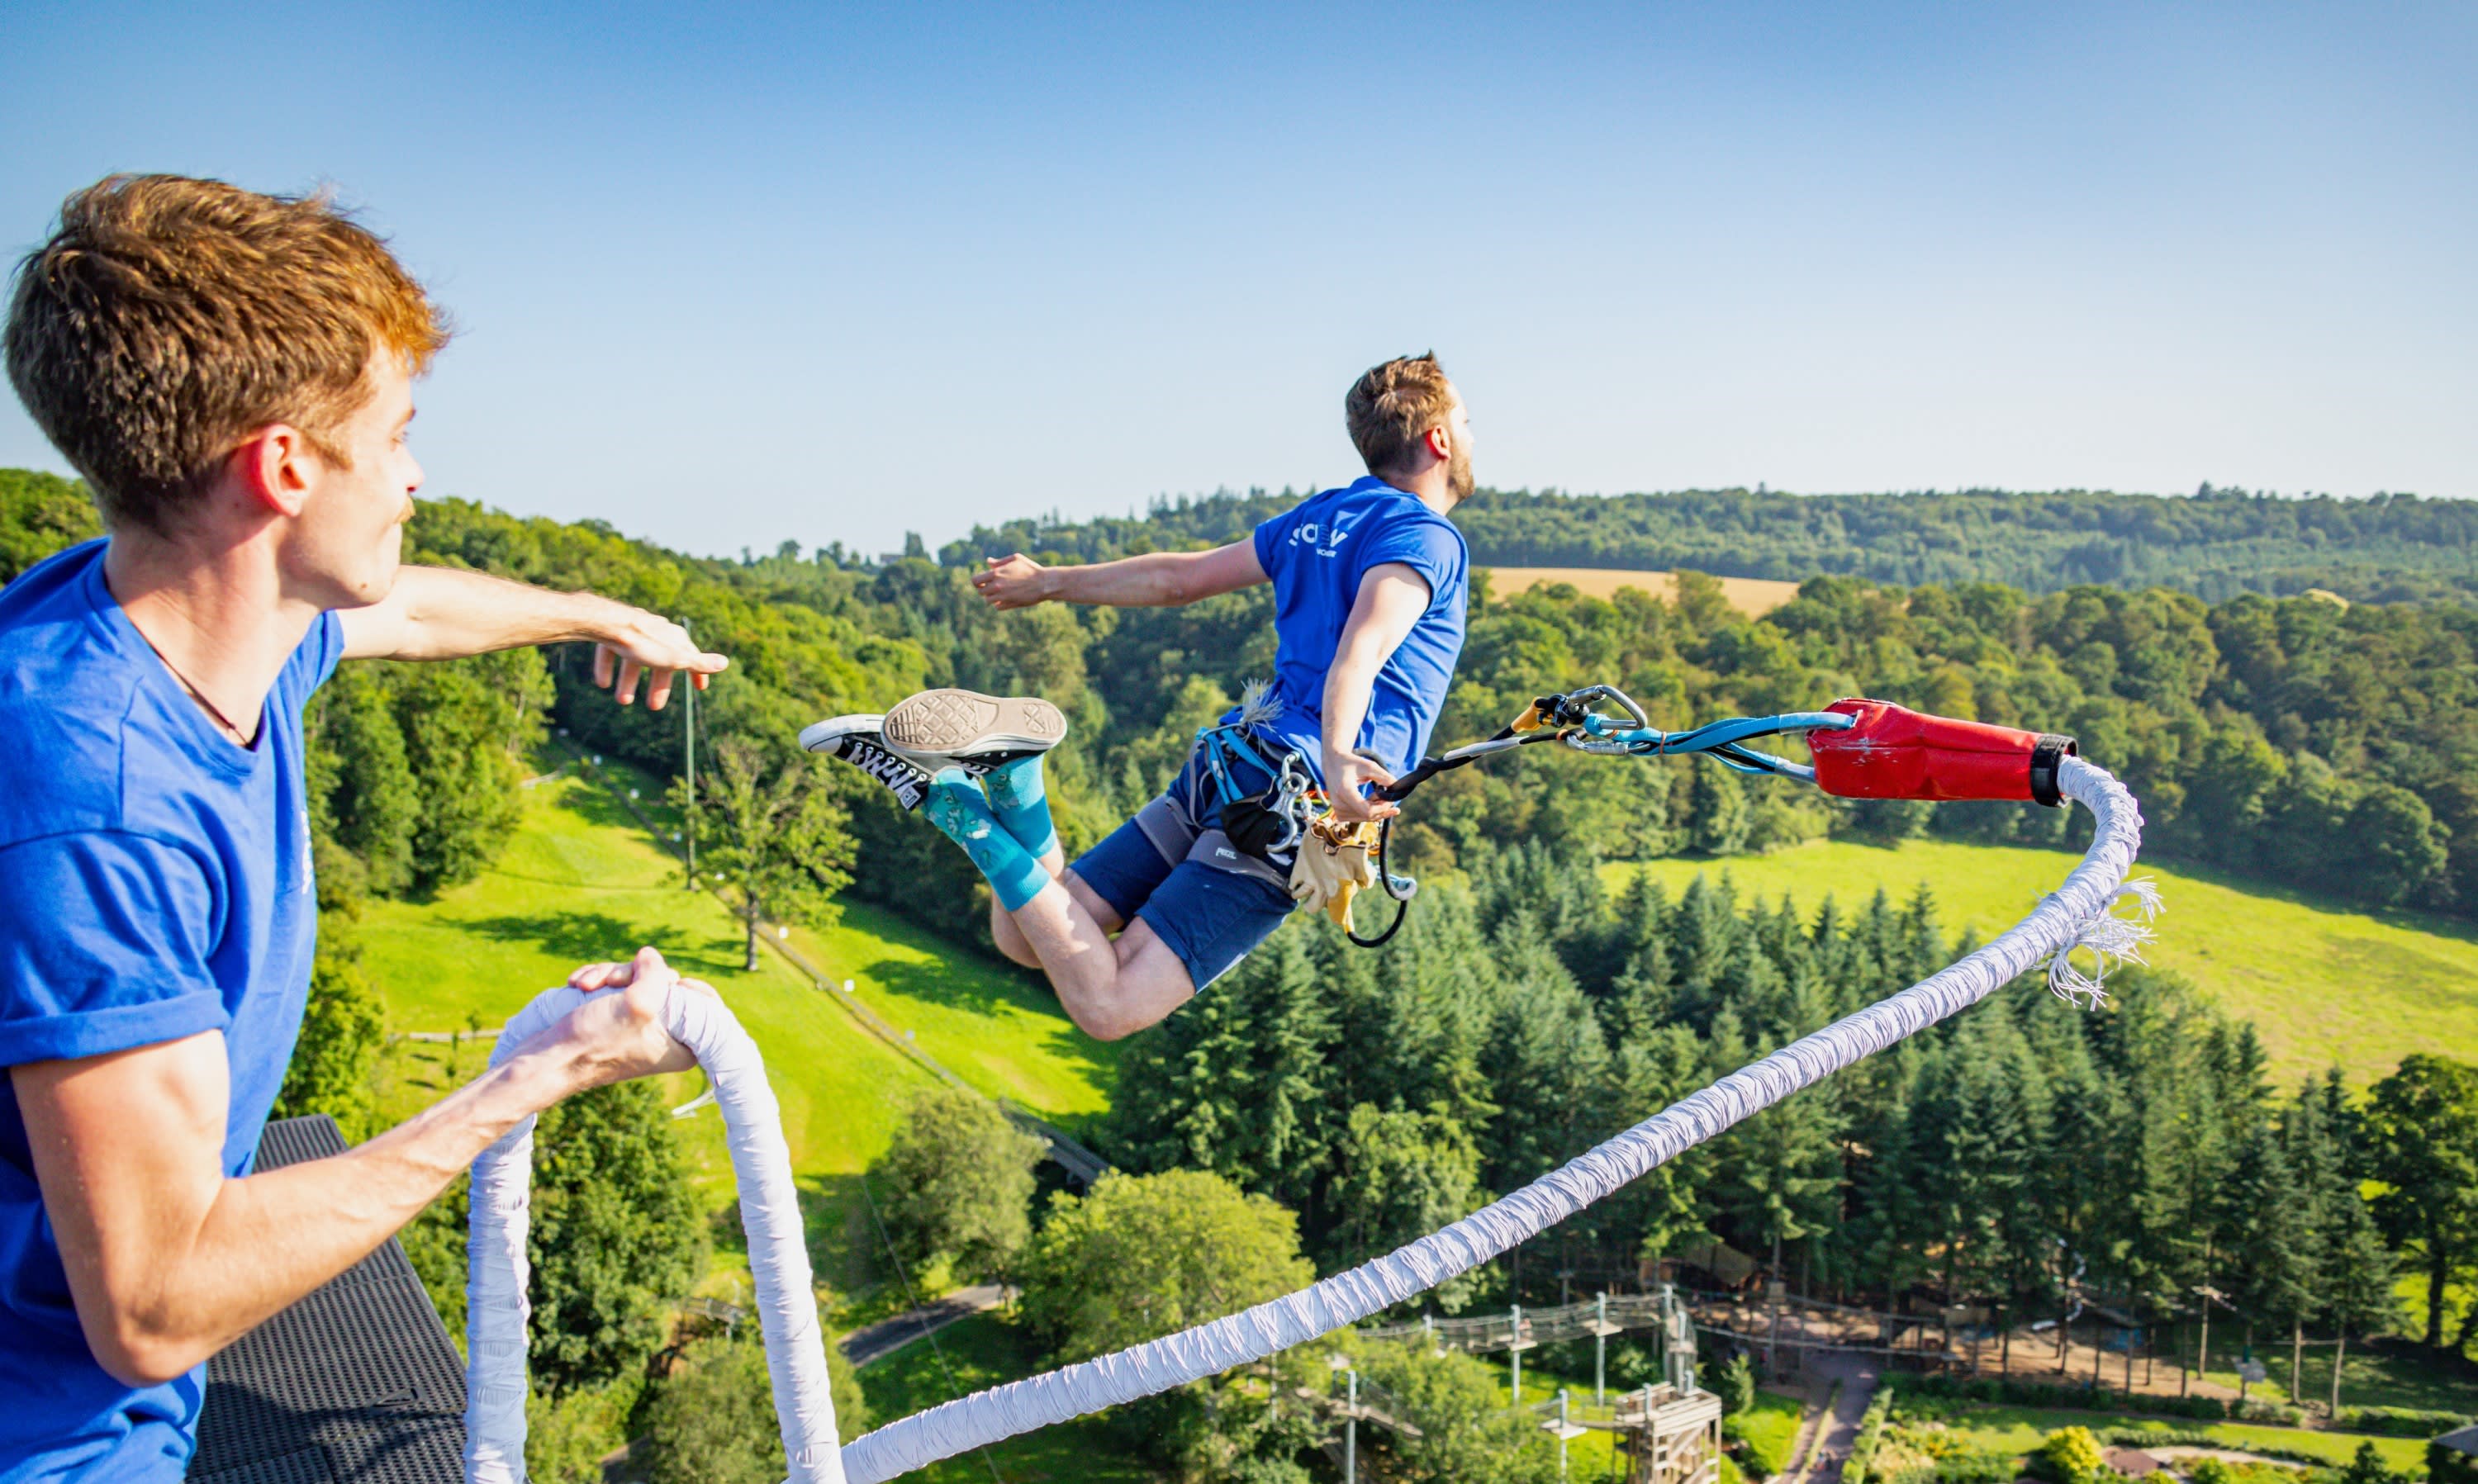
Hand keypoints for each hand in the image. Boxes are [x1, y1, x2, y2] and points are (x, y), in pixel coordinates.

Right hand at [531, 947, 710, 1090]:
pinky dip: (597, 981)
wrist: (546, 1060)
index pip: (706, 1004)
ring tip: (584, 984)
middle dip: (631, 974)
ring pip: (635, 981)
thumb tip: (650, 956)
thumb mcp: (638, 1003)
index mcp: (683, 1047)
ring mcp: (638, 1028)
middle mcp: (665, 1039)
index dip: (685, 985)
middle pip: (664, 985)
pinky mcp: (614, 1020)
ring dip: (608, 974)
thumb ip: (656, 973)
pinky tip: (577, 984)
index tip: (664, 982)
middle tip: (610, 982)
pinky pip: (616, 988)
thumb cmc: (594, 1041)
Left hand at [590, 604, 728, 709]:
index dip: (696, 673)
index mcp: (674, 638)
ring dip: (629, 682)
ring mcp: (634, 630)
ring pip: (634, 659)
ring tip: (623, 701)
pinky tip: (604, 683)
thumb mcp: (677, 658)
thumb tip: (725, 663)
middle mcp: (656, 632)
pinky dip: (608, 668)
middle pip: (660, 663)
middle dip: (657, 686)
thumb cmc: (646, 642)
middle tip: (654, 707)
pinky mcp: (612, 632)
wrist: (610, 623)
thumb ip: (699, 663)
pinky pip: (611, 652)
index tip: (700, 688)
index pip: (691, 657)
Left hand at [972, 554, 1053, 609]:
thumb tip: (988, 562)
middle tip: (993, 587)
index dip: (977, 582)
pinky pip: (997, 607)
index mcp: (996, 573)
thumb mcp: (1016, 559)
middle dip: (985, 589)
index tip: (982, 582)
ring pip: (988, 601)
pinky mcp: (1009, 604)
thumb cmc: (1031, 568)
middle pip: (981, 592)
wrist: (1044, 583)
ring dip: (992, 597)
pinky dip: (999, 604)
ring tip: (1001, 592)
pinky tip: (1006, 599)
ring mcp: (1003, 596)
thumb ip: (1000, 561)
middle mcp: (997, 586)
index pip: (975, 581)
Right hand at [1322, 751, 1399, 822]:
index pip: (1367, 811)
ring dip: (1376, 809)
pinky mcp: (1340, 814)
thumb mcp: (1368, 766)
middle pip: (1368, 816)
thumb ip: (1384, 777)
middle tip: (1388, 796)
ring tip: (1377, 794)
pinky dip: (1369, 811)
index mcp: (1344, 791)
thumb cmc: (1351, 763)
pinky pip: (1360, 817)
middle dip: (1382, 808)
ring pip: (1365, 818)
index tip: (1391, 799)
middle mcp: (1339, 804)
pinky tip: (1372, 799)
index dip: (1383, 808)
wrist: (1333, 764)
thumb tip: (1396, 788)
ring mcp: (1338, 811)